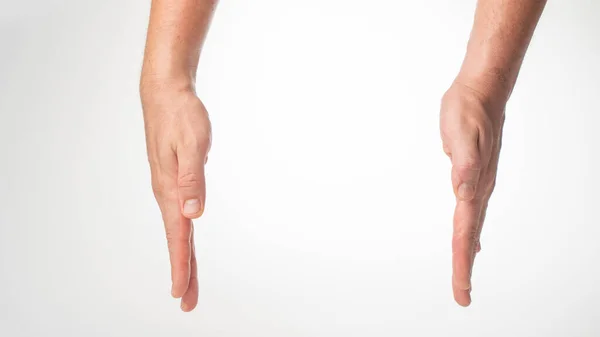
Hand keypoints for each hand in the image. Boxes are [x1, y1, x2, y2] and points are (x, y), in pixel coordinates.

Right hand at [141, 86, 210, 311]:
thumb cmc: (181, 116)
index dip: (181, 266)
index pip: (178, 236)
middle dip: (183, 272)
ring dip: (183, 256)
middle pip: (177, 240)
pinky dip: (183, 235)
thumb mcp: (192, 145)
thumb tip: (193, 214)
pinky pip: (179, 215)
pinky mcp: (174, 180)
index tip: (181, 293)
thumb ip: (193, 180)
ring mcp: (169, 187)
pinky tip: (184, 239)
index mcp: (170, 190)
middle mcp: (167, 193)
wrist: (166, 94)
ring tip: (187, 280)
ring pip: (178, 230)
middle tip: (188, 302)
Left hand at [440, 80, 505, 306]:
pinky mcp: (473, 174)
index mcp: (474, 185)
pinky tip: (473, 241)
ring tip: (465, 276)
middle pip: (470, 236)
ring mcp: (478, 183)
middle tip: (462, 297)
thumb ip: (462, 163)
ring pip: (472, 227)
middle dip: (464, 267)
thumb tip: (461, 190)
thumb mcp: (461, 133)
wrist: (481, 90)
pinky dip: (470, 233)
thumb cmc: (468, 109)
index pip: (465, 231)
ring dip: (468, 253)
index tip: (461, 288)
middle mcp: (478, 188)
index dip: (462, 261)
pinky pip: (471, 212)